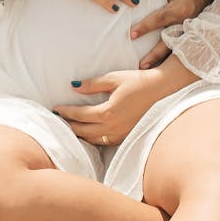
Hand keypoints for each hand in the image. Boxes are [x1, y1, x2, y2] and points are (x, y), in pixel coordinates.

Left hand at [54, 57, 198, 145]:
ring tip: (70, 128)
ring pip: (94, 139)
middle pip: (84, 131)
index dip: (66, 112)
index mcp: (108, 112)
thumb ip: (93, 84)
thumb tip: (74, 86)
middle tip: (58, 120)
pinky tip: (89, 133)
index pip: (80, 115)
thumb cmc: (138, 81)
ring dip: (80, 134)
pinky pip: (106, 141)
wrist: (163, 90)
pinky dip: (94, 139)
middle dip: (69, 125)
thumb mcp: (114, 78)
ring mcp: (121, 134)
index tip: (56, 109)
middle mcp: (113, 126)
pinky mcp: (127, 136)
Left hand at [132, 0, 219, 68]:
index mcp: (181, 8)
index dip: (146, 27)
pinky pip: (177, 50)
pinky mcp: (187, 37)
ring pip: (173, 50)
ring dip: (160, 61)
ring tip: (144, 71)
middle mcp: (186, 23)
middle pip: (168, 42)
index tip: (131, 34)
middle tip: (140, 65)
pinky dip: (167, 61)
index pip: (161, 19)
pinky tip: (155, 70)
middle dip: (155, 54)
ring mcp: (188, 32)